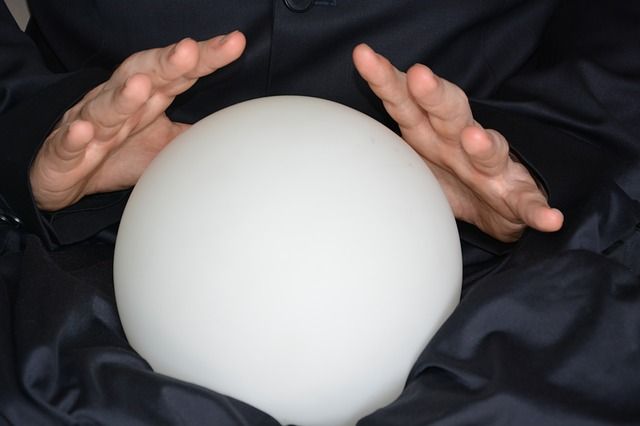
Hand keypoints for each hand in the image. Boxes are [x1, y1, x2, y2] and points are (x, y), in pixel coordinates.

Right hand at [30, 31, 245, 210]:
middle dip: (166, 62)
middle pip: (144, 75)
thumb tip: (232, 130)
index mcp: (147, 98)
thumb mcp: (165, 144)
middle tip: (190, 51)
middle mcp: (119, 103)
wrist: (64, 174)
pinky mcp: (63, 152)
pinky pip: (68, 143)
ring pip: (105, 107)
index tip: (235, 43)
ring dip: (122, 97)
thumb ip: (195, 133)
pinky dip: (75, 137)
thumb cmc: (116, 152)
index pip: (180, 73)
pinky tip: (83, 131)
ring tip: (141, 85)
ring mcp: (90, 125)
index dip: (206, 58)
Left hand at [352, 44, 562, 241]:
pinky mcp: (517, 197)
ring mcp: (493, 170)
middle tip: (419, 77)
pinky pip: (528, 203)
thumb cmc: (451, 178)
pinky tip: (548, 217)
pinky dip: (538, 210)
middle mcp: (460, 144)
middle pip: (449, 113)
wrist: (495, 211)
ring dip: (484, 145)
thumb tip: (327, 139)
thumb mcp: (413, 157)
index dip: (385, 80)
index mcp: (430, 134)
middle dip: (434, 95)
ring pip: (490, 152)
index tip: (364, 57)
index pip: (405, 101)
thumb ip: (385, 145)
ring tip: (475, 140)